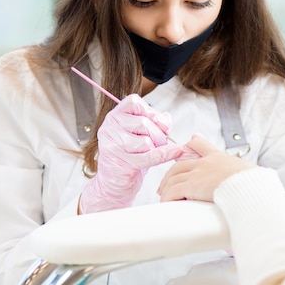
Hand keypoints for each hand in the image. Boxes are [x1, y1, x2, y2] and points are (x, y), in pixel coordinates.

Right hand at [79, 94, 186, 213]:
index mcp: (114, 116)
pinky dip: (164, 155)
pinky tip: (174, 152)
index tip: (157, 123)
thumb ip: (155, 122)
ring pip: (146, 140)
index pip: (134, 101)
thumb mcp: (142, 133)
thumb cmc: (130, 155)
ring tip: (154, 152)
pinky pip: (148, 156)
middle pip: (144, 122)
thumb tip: (166, 118)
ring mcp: (112, 145)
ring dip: (157, 147)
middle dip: (159, 133)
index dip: (151, 111)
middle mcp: (109, 127)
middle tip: (159, 142)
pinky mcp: (119, 162)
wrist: (115, 182)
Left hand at [158, 135, 255, 201]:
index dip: (192, 144)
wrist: (250, 188)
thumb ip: (248, 174)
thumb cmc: (254, 184)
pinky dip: (167, 197)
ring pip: (173, 178)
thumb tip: (260, 180)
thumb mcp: (251, 173)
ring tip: (163, 197)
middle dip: (170, 174)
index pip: (202, 145)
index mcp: (219, 158)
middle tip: (165, 184)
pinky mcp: (191, 186)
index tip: (187, 142)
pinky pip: (173, 191)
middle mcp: (205, 163)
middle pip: (180, 164)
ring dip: (166, 188)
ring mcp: (197, 173)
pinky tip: (166, 203)